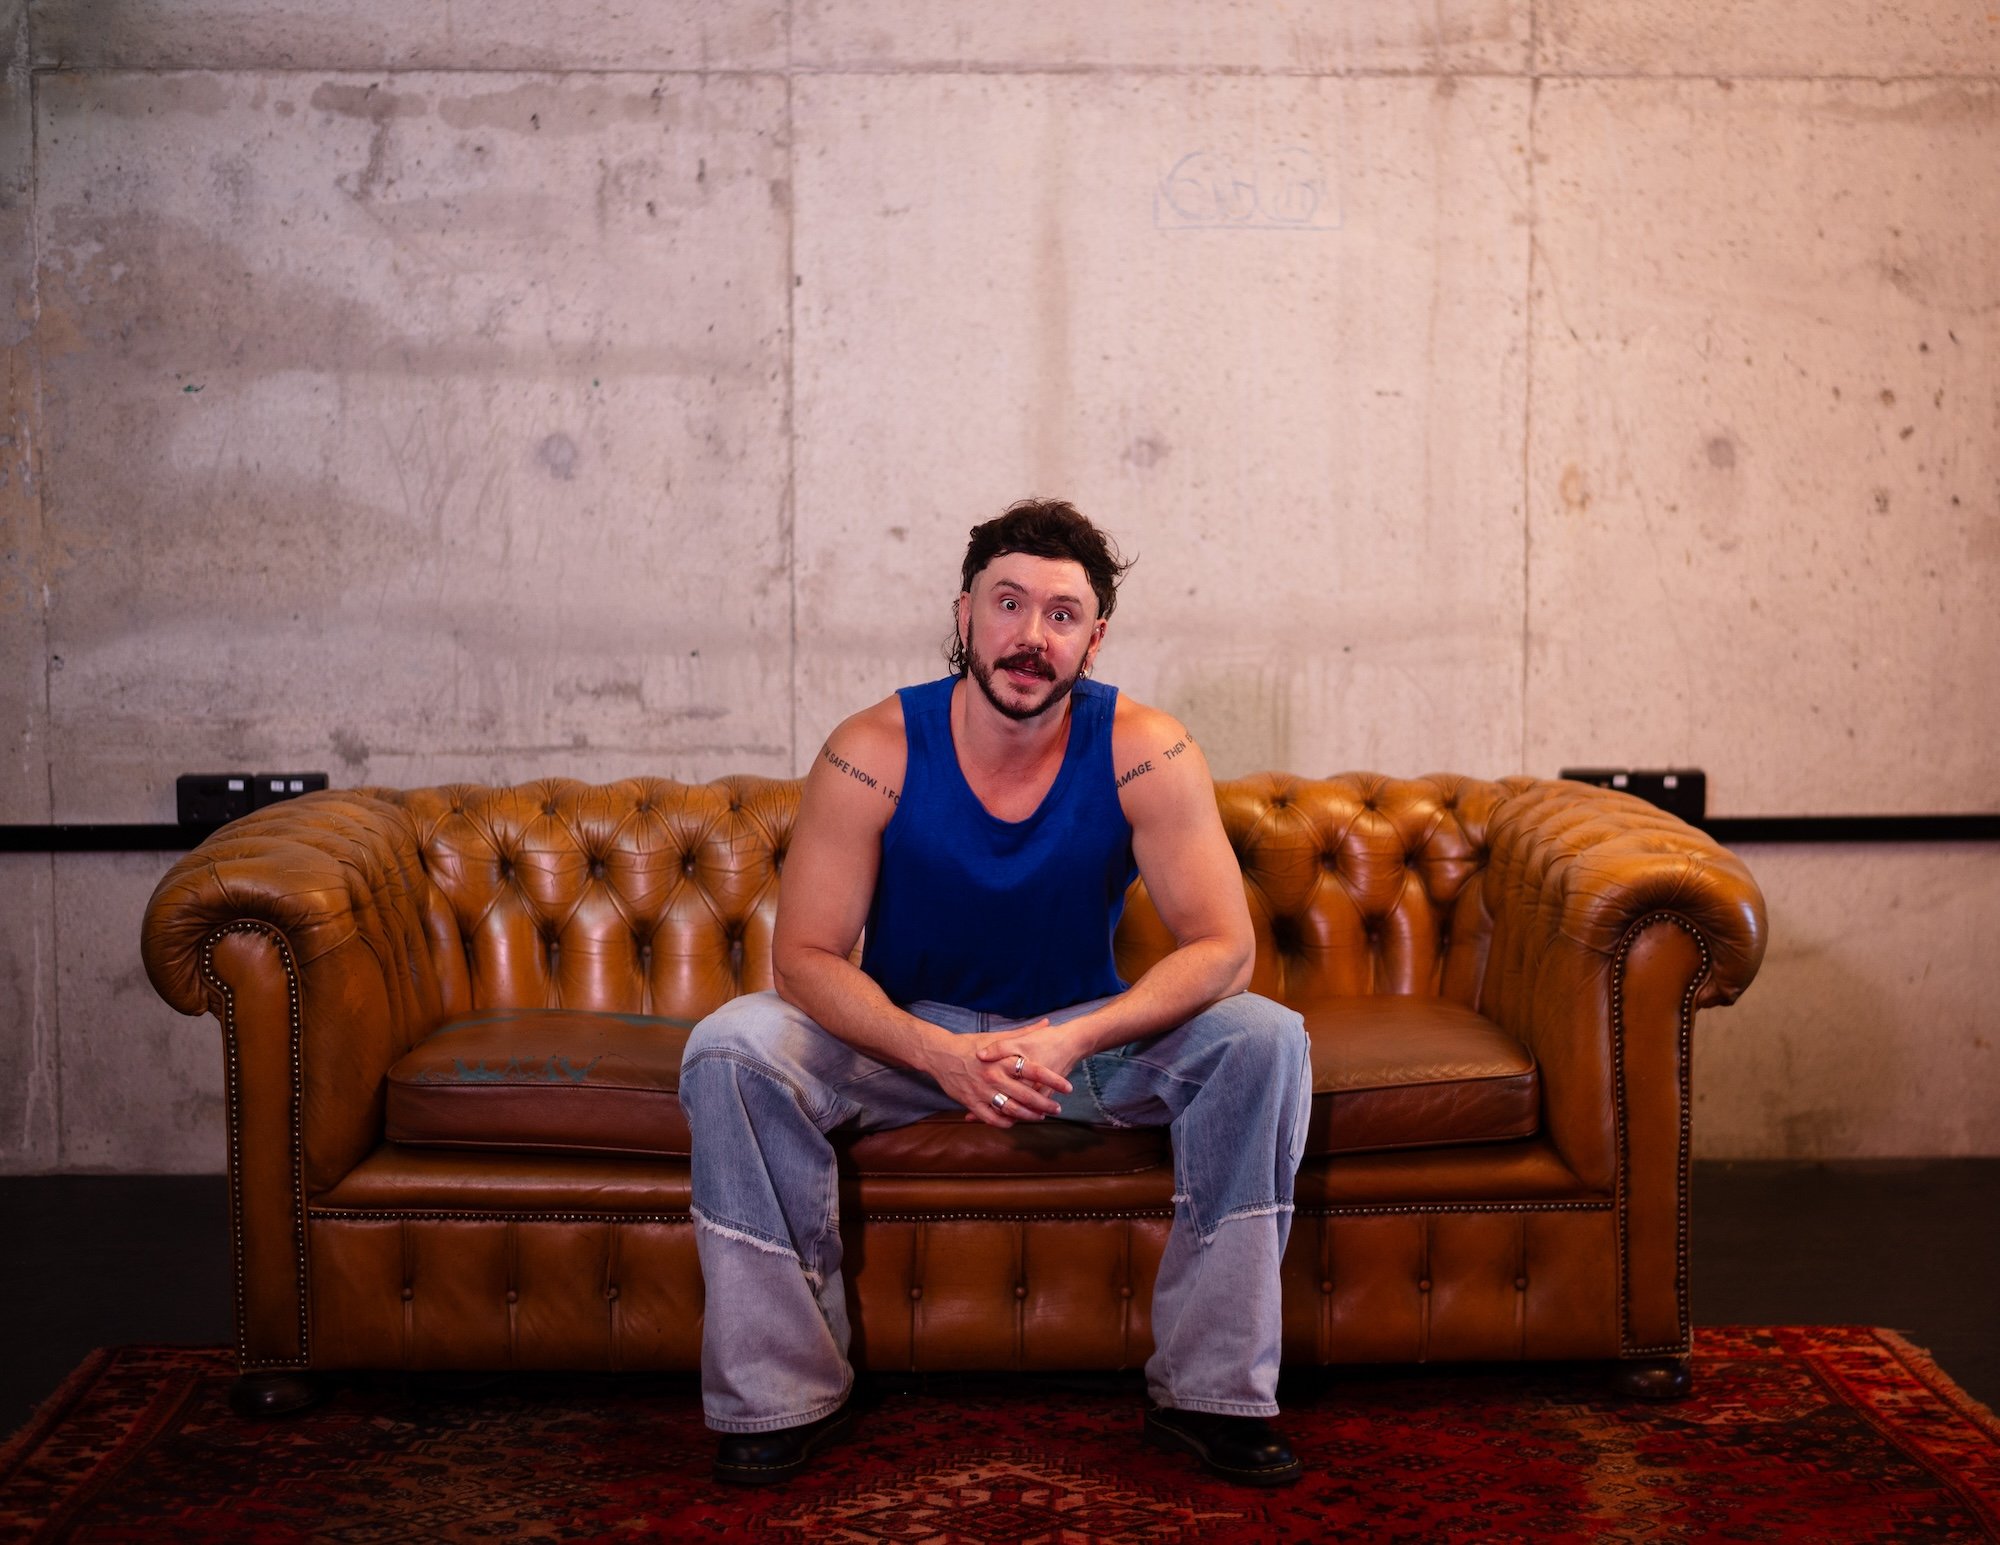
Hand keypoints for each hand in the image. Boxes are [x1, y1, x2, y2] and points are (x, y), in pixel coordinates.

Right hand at [918, 1021, 1074, 1128]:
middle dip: (1045, 1104)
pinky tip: (1014, 1122)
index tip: (1067, 1087)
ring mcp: (982, 1092)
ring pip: (1011, 1110)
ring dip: (1028, 1116)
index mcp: (1003, 1059)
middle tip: (1058, 1109)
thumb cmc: (971, 1044)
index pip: (1034, 1070)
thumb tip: (1046, 1023)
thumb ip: (1023, 1033)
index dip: (1053, 1080)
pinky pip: (991, 1118)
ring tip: (1040, 1117)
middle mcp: (994, 1077)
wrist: (940, 1054)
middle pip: (1026, 1095)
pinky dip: (1005, 1122)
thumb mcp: (997, 1036)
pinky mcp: (971, 1103)